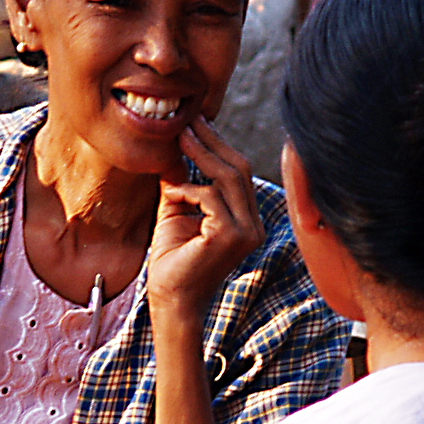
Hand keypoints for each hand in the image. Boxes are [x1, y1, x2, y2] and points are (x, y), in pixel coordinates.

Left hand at [147, 116, 262, 319]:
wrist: (171, 302)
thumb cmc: (173, 263)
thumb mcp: (177, 214)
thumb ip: (182, 186)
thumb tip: (176, 153)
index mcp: (246, 221)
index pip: (238, 174)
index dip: (218, 146)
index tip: (195, 126)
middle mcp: (253, 226)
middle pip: (238, 170)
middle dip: (212, 142)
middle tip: (188, 122)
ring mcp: (246, 232)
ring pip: (228, 179)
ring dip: (201, 155)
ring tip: (180, 138)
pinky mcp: (230, 237)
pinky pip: (211, 198)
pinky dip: (189, 190)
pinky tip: (171, 193)